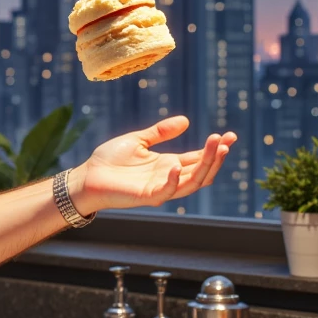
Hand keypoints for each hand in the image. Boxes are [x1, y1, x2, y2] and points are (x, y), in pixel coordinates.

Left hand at [71, 116, 235, 213]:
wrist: (87, 176)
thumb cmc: (110, 161)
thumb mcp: (138, 140)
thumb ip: (160, 132)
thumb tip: (186, 121)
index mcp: (169, 164)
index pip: (199, 158)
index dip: (215, 148)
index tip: (230, 135)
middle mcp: (169, 177)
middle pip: (201, 170)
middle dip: (215, 156)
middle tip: (225, 140)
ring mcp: (160, 188)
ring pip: (192, 182)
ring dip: (205, 166)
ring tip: (215, 147)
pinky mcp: (147, 196)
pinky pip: (167, 192)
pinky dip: (174, 180)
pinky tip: (178, 165)